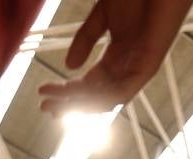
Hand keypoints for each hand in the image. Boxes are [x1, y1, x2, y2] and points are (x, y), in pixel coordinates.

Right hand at [39, 0, 192, 114]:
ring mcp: (138, 69)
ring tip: (57, 105)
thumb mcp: (103, 16)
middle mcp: (127, 67)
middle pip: (96, 96)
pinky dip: (102, 97)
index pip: (90, 84)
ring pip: (107, 99)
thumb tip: (69, 66)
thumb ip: (86, 39)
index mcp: (117, 58)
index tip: (43, 91)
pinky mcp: (149, 66)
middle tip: (45, 108)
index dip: (67, 91)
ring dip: (81, 105)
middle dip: (70, 104)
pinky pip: (123, 92)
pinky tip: (81, 97)